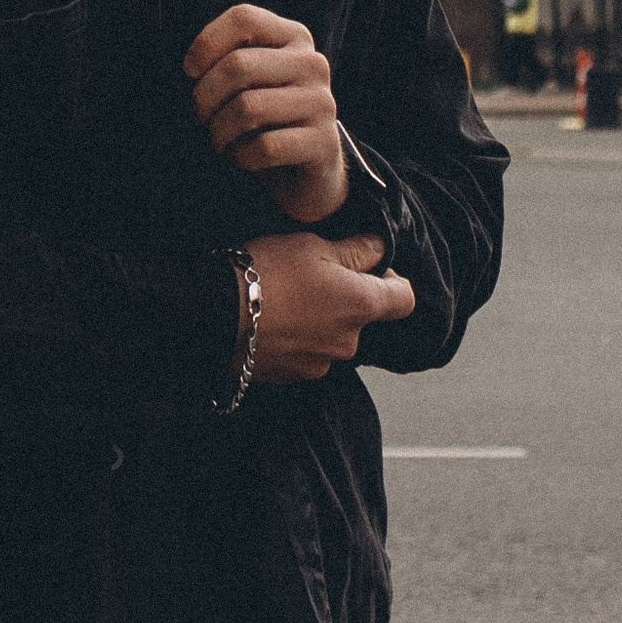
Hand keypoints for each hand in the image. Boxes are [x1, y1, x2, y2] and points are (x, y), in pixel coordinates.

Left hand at [186, 3, 348, 224]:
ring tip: (217, 140)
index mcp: (293, 36)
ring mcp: (321, 101)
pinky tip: (241, 157)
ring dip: (219, 131)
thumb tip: (191, 67)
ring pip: (248, 108)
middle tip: (199, 118)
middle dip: (204, 97)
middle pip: (238, 65)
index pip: (244, 18)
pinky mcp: (323, 141)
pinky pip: (265, 147)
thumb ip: (230, 61)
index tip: (189, 71)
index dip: (207, 42)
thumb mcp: (252, 81)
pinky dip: (241, 156)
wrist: (307, 170)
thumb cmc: (267, 117)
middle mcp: (311, 63)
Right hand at [248, 230, 415, 384]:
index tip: (369, 265)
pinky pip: (309, 353)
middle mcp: (350, 342)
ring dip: (320, 319)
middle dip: (345, 296)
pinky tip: (273, 319)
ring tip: (285, 297)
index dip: (393, 279)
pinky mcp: (296, 377)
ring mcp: (323, 364)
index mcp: (361, 305)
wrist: (216, 317)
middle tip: (311, 274)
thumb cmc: (266, 274)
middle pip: (363, 316)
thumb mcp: (312, 246)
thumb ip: (354, 250)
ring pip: (334, 335)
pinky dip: (298, 338)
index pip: (406, 299)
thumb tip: (380, 247)